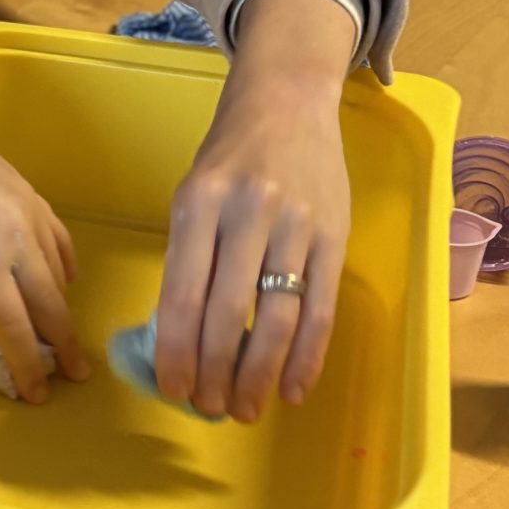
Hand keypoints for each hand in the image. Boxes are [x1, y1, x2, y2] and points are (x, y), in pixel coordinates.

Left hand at [0, 111, 86, 402]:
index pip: (14, 328)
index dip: (27, 364)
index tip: (39, 393)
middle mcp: (17, 243)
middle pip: (49, 306)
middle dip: (64, 344)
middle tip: (77, 374)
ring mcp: (30, 216)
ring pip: (58, 272)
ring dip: (62, 306)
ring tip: (64, 333)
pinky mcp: (32, 195)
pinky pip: (59, 239)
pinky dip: (65, 265)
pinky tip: (65, 280)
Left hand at [155, 0, 354, 420]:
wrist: (289, 99)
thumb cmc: (231, 156)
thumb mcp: (192, 195)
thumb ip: (188, 259)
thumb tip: (177, 340)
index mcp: (197, 203)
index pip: (180, 293)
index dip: (176, 351)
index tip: (172, 390)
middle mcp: (246, 212)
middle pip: (227, 312)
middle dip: (214, 372)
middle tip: (208, 409)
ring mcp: (296, 224)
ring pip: (276, 316)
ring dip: (259, 373)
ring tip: (246, 408)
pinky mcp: (335, 234)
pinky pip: (320, 306)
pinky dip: (307, 355)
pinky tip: (293, 388)